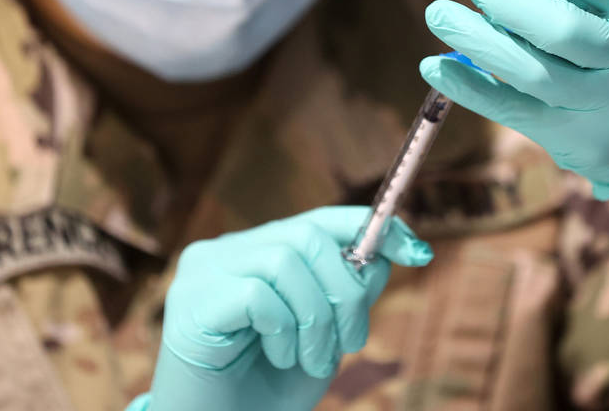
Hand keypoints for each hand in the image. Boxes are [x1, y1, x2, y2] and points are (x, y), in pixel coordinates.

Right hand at [142, 207, 431, 410]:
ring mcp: (203, 272)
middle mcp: (227, 251)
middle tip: (352, 341)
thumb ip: (349, 293)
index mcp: (258, 251)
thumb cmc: (267, 389)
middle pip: (307, 236)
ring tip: (313, 360)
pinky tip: (278, 357)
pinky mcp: (191, 301)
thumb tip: (385, 254)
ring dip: (316, 318)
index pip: (319, 219)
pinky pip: (258, 294)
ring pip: (285, 261)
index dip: (372, 227)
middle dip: (346, 290)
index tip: (417, 251)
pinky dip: (283, 329)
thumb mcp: (325, 337)